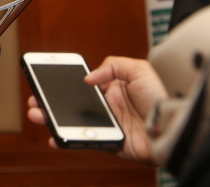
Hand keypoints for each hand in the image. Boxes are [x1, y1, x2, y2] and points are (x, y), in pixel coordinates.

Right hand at [26, 55, 164, 163]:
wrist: (174, 126)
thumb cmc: (161, 97)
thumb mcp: (138, 69)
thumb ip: (112, 66)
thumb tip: (89, 78)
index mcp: (113, 88)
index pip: (82, 85)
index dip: (64, 83)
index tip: (47, 80)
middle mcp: (108, 107)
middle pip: (72, 104)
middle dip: (50, 101)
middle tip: (36, 99)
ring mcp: (107, 125)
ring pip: (73, 122)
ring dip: (52, 119)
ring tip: (38, 114)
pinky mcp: (110, 142)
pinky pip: (84, 141)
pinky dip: (68, 140)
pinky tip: (55, 137)